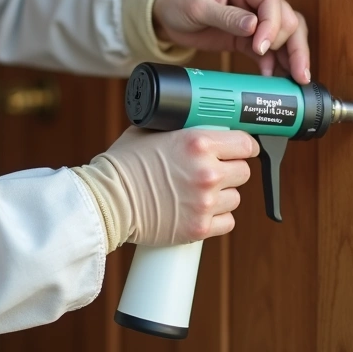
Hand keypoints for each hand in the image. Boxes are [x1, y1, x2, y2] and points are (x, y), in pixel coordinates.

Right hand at [82, 127, 255, 246]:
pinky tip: (199, 210)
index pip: (245, 144)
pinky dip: (216, 218)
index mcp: (199, 143)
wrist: (107, 201)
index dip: (243, 146)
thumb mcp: (151, 131)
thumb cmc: (123, 165)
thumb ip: (178, 128)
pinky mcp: (200, 228)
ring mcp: (205, 202)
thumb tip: (193, 123)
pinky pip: (227, 221)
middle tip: (214, 171)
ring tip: (200, 192)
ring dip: (223, 195)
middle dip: (231, 170)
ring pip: (236, 198)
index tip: (240, 150)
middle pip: (243, 172)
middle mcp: (207, 172)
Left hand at [153, 0, 311, 83]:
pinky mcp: (250, 38)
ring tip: (295, 78)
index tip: (260, 47)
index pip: (271, 2)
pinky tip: (272, 77)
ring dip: (292, 56)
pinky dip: (275, 63)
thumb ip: (226, 16)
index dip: (271, 26)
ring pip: (286, 35)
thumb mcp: (198, 7)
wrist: (166, 16)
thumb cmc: (179, 2)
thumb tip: (253, 25)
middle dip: (292, 45)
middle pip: (288, 19)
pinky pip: (271, 50)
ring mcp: (256, 19)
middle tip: (292, 70)